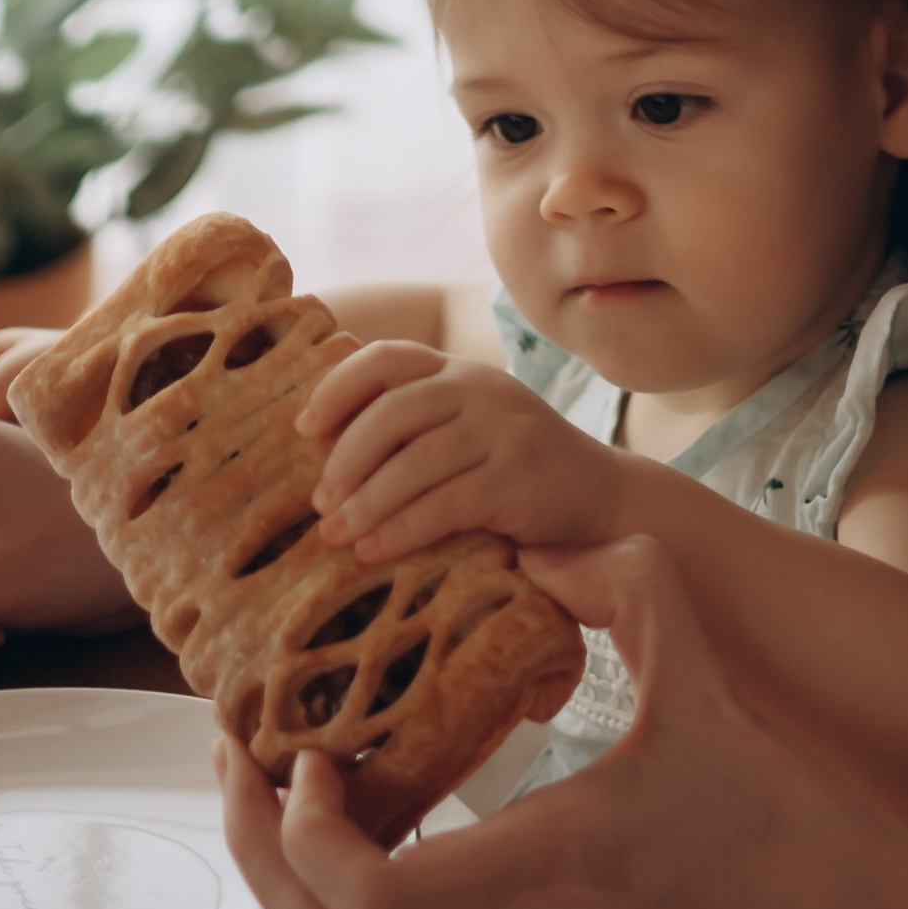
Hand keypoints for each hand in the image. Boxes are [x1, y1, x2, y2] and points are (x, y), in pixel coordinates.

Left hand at [216, 536, 907, 908]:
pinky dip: (383, 901)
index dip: (300, 836)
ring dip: (318, 881)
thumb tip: (538, 536)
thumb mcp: (710, 686)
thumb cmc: (795, 826)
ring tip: (310, 786)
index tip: (302, 754)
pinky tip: (406, 826)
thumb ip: (628, 591)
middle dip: (265, 856)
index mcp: (551, 876)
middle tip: (250, 764)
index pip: (366, 900)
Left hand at [301, 345, 627, 561]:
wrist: (602, 498)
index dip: (338, 388)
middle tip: (320, 503)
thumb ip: (419, 426)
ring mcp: (504, 431)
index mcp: (460, 371)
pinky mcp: (518, 478)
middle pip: (393, 411)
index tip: (305, 428)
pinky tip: (374, 550)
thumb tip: (324, 453)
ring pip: (414, 462)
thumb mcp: (471, 429)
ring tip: (337, 535)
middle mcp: (481, 389)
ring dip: (366, 503)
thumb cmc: (517, 470)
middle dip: (346, 459)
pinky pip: (444, 504)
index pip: (388, 358)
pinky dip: (401, 529)